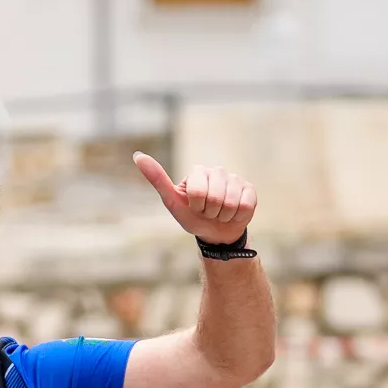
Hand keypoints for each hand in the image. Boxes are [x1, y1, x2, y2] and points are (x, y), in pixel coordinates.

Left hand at [132, 154, 257, 246]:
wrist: (215, 232)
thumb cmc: (192, 216)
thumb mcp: (172, 201)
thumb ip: (157, 179)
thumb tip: (138, 155)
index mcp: (198, 172)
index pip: (198, 192)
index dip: (197, 206)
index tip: (195, 207)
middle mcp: (217, 171)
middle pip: (216, 197)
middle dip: (210, 212)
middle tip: (208, 212)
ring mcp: (235, 179)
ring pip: (231, 203)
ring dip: (224, 216)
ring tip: (219, 214)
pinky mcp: (250, 189)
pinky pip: (245, 205)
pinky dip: (237, 216)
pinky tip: (233, 213)